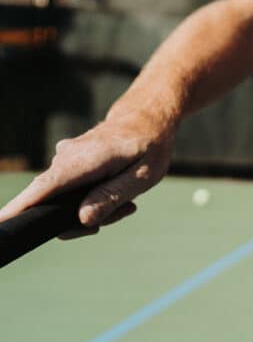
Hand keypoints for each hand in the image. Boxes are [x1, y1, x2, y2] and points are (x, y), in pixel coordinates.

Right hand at [0, 114, 174, 236]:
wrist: (147, 119)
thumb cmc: (149, 146)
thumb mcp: (143, 176)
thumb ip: (112, 196)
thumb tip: (83, 220)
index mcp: (83, 160)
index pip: (45, 187)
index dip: (21, 207)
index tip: (1, 222)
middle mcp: (65, 157)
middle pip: (55, 203)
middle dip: (85, 218)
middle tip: (124, 210)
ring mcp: (63, 159)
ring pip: (65, 200)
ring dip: (94, 207)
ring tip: (126, 200)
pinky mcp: (66, 163)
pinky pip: (70, 191)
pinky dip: (91, 198)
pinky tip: (117, 191)